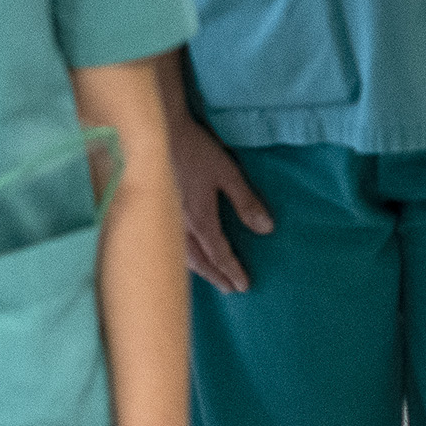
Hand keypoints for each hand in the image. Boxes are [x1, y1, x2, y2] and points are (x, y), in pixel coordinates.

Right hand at [169, 110, 273, 291]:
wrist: (158, 135)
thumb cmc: (196, 151)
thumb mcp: (228, 173)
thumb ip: (246, 201)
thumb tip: (266, 230)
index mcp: (200, 220)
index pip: (219, 254)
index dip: (232, 271)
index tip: (244, 286)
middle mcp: (180, 227)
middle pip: (200, 262)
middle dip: (216, 277)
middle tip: (230, 290)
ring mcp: (166, 221)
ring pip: (183, 256)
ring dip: (199, 271)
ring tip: (210, 278)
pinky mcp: (158, 212)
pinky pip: (171, 246)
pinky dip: (182, 258)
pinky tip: (184, 256)